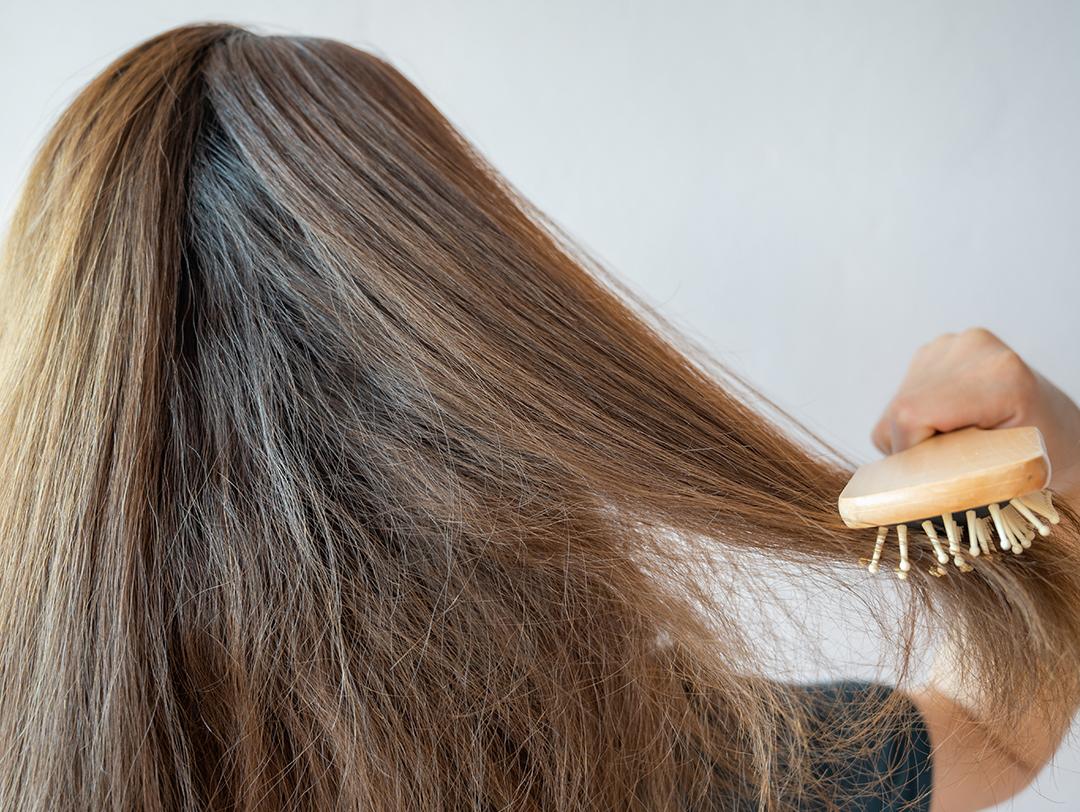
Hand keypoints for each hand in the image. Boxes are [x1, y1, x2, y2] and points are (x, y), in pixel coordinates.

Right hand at [871, 327, 1079, 504]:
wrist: (1056, 428)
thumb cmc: (1042, 454)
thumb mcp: (1005, 469)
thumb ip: (950, 468)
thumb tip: (899, 480)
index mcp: (997, 375)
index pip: (911, 415)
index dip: (908, 452)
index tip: (931, 475)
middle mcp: (970, 347)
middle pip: (899, 411)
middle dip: (910, 448)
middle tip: (948, 464)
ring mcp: (952, 344)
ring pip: (895, 406)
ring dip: (911, 435)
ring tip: (954, 442)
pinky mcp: (937, 349)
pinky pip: (900, 396)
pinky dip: (914, 421)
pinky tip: (947, 423)